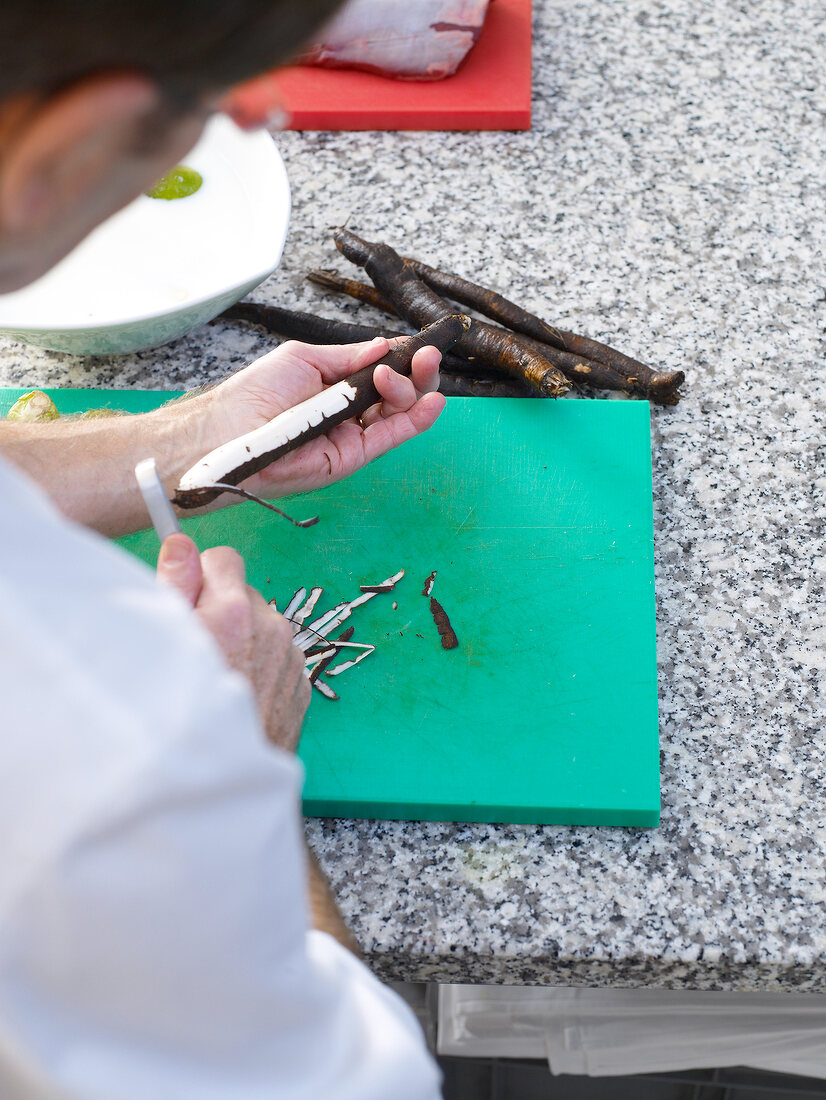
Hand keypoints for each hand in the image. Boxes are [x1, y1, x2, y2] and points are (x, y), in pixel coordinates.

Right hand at [156, 533, 309, 751]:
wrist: (221, 784)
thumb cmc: (183, 717)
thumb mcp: (164, 644)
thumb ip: (175, 585)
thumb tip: (181, 544)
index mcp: (234, 611)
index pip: (224, 558)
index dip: (201, 576)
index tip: (189, 598)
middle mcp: (270, 628)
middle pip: (243, 594)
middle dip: (221, 610)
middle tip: (197, 648)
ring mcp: (291, 658)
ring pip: (263, 629)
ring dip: (243, 642)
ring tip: (218, 679)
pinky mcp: (302, 685)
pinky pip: (279, 659)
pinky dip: (261, 670)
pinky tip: (239, 697)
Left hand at [205, 336, 444, 502]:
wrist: (230, 432)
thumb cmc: (255, 395)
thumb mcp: (304, 360)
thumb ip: (347, 356)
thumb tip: (383, 346)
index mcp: (335, 387)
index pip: (380, 372)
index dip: (402, 358)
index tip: (418, 344)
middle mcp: (348, 412)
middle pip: (397, 393)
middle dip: (416, 372)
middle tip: (425, 356)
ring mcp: (353, 435)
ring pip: (400, 413)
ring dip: (414, 388)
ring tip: (411, 371)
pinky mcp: (353, 457)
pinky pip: (392, 438)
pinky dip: (416, 420)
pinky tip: (431, 402)